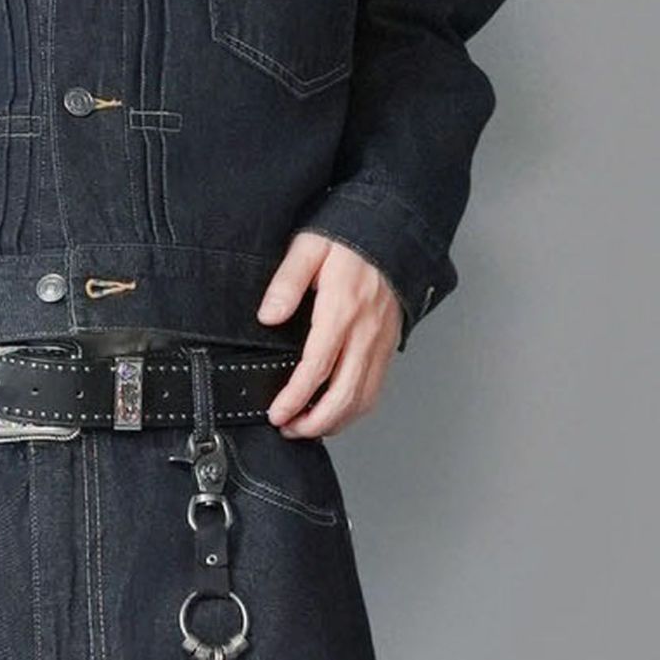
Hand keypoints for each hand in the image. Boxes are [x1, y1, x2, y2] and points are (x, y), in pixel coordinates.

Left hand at [255, 231, 401, 438]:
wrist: (391, 231)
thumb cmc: (347, 237)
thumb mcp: (309, 248)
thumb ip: (287, 283)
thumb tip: (267, 315)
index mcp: (342, 310)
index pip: (317, 367)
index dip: (295, 398)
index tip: (276, 413)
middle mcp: (365, 332)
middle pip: (344, 395)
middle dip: (314, 422)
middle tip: (288, 428)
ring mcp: (381, 341)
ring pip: (363, 399)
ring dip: (336, 422)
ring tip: (307, 426)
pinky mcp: (389, 345)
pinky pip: (376, 388)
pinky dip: (356, 409)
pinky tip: (338, 411)